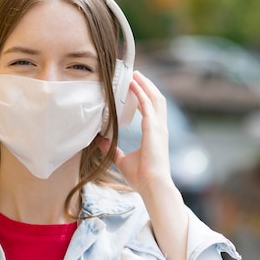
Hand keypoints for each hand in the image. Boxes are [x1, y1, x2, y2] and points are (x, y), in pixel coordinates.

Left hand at [98, 71, 171, 195]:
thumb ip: (112, 150)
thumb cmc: (141, 177)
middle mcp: (159, 128)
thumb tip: (100, 142)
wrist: (152, 185)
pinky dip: (141, 93)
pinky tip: (133, 84)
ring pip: (155, 99)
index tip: (136, 86)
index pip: (152, 109)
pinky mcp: (154, 129)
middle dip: (147, 85)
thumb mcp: (121, 160)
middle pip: (156, 99)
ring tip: (135, 74)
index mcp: (155, 134)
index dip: (145, 96)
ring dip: (145, 85)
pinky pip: (148, 105)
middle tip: (136, 74)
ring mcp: (159, 128)